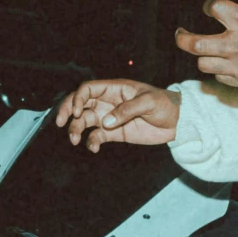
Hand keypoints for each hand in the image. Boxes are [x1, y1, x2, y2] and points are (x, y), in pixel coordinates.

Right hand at [54, 79, 178, 150]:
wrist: (178, 122)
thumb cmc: (165, 104)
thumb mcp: (148, 102)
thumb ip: (126, 110)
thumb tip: (105, 122)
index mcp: (114, 89)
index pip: (88, 89)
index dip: (78, 98)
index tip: (78, 112)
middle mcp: (108, 102)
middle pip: (80, 103)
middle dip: (67, 112)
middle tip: (59, 123)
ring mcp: (109, 118)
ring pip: (84, 121)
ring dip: (76, 130)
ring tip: (75, 140)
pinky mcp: (114, 133)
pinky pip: (96, 137)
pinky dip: (91, 142)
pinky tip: (93, 148)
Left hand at [175, 0, 237, 98]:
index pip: (215, 8)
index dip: (209, 6)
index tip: (210, 8)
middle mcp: (237, 45)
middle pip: (194, 44)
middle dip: (182, 38)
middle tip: (181, 33)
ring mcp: (237, 66)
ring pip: (202, 64)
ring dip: (202, 57)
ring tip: (204, 52)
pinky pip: (219, 77)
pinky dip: (219, 72)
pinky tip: (224, 66)